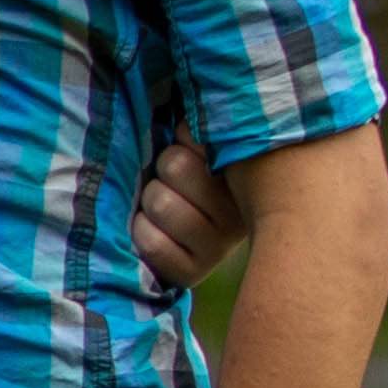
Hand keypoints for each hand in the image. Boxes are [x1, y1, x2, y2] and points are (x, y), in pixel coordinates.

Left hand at [130, 136, 249, 296]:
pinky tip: (154, 228)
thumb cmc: (190, 174)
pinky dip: (143, 231)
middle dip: (165, 167)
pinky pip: (153, 243)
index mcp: (245, 174)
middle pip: (175, 165)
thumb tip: (191, 115)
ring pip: (161, 202)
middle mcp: (239, 213)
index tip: (194, 150)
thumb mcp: (200, 143)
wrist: (182, 229)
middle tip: (175, 181)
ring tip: (164, 203)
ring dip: (150, 199)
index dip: (186, 143)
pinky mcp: (192, 272)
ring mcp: (219, 247)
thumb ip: (200, 126)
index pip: (203, 138)